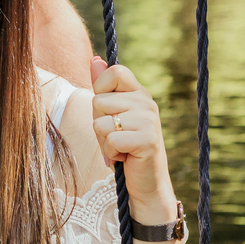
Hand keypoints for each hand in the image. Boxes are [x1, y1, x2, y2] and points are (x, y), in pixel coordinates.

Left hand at [91, 57, 177, 223]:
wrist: (146, 183)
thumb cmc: (124, 148)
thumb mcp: (111, 116)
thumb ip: (103, 89)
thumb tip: (94, 59)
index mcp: (139, 93)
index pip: (114, 71)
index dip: (101, 89)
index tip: (108, 111)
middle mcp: (147, 102)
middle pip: (99, 101)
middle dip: (98, 124)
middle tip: (115, 137)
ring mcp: (149, 120)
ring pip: (101, 122)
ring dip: (103, 141)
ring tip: (120, 148)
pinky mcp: (148, 140)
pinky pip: (111, 139)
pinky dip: (110, 153)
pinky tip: (124, 157)